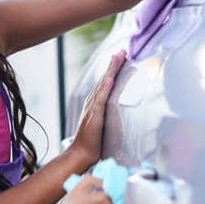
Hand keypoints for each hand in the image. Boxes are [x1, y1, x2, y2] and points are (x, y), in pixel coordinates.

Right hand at [70, 51, 124, 169]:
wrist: (82, 153)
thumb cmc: (94, 142)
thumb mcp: (104, 123)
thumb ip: (108, 115)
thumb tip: (118, 111)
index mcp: (95, 103)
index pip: (106, 82)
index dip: (113, 69)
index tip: (122, 57)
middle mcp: (93, 102)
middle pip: (104, 79)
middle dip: (113, 64)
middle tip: (122, 50)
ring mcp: (93, 108)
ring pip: (103, 85)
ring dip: (110, 71)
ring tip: (117, 57)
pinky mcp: (95, 116)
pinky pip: (101, 100)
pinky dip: (105, 88)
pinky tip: (110, 79)